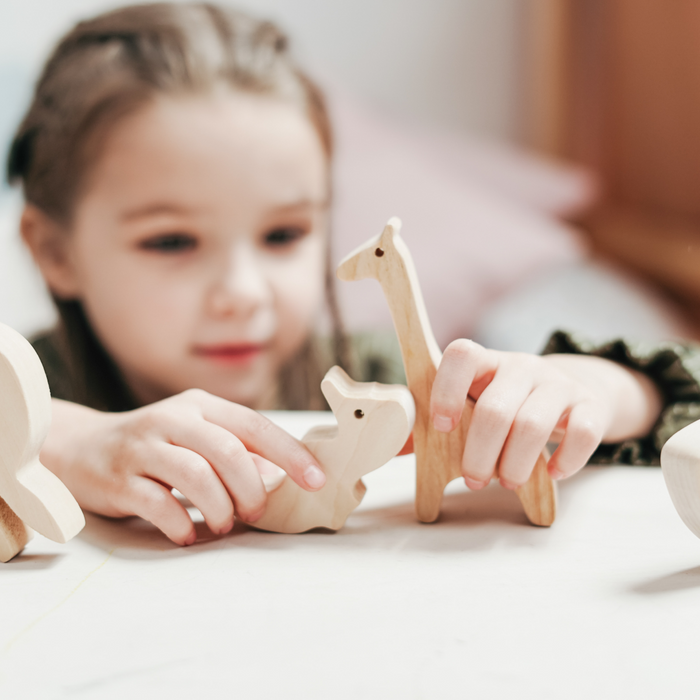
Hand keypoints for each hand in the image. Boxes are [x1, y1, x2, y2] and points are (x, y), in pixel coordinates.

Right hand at [43, 390, 325, 544]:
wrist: (80, 447)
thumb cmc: (156, 445)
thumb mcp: (197, 436)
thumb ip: (236, 452)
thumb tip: (282, 477)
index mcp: (200, 406)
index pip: (254, 425)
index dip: (289, 453)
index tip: (316, 480)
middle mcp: (172, 420)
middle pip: (227, 451)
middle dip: (252, 488)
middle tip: (256, 512)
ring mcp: (143, 448)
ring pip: (196, 476)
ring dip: (220, 508)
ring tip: (224, 523)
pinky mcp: (119, 479)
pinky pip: (159, 505)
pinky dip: (182, 525)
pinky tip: (188, 533)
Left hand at [429, 339, 661, 489]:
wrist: (570, 392)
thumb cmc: (506, 403)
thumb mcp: (473, 403)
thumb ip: (435, 422)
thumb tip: (396, 447)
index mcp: (484, 362)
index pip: (462, 355)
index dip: (446, 390)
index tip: (442, 426)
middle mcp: (521, 366)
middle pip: (496, 409)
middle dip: (480, 453)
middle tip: (475, 480)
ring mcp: (557, 383)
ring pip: (534, 425)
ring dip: (516, 464)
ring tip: (507, 482)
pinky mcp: (589, 406)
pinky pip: (583, 433)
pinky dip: (565, 461)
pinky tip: (552, 473)